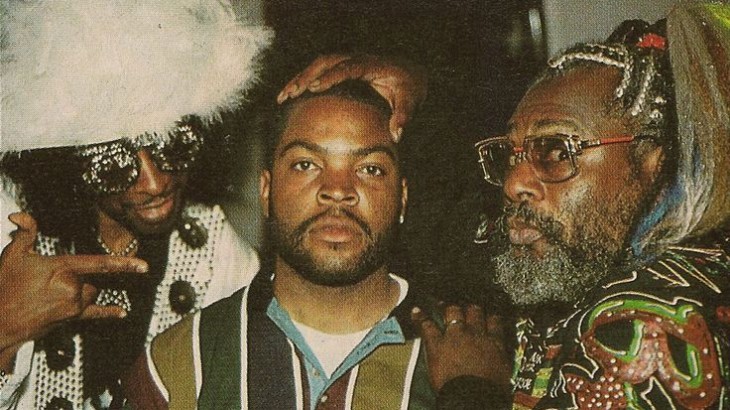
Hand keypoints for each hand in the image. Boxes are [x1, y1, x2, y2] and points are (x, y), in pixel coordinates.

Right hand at [0, 213, 147, 351]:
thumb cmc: (4, 288)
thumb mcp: (13, 254)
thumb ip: (25, 232)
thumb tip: (21, 215)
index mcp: (63, 270)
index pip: (100, 264)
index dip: (124, 264)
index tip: (143, 266)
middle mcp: (72, 289)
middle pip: (91, 278)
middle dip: (76, 275)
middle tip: (47, 280)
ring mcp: (73, 306)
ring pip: (91, 292)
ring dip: (82, 289)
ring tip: (50, 292)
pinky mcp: (71, 319)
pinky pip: (95, 315)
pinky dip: (109, 312)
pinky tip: (122, 312)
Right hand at [277, 54, 427, 141]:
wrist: (409, 73)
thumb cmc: (408, 88)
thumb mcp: (410, 101)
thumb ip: (403, 117)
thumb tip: (396, 134)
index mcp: (371, 65)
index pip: (347, 68)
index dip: (330, 77)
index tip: (314, 87)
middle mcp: (356, 58)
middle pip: (326, 61)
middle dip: (306, 76)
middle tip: (290, 94)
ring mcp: (347, 60)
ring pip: (318, 64)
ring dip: (299, 78)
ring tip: (283, 96)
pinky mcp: (341, 67)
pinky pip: (319, 70)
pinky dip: (303, 81)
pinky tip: (289, 96)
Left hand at [412, 304, 510, 391]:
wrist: (473, 396)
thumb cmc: (489, 390)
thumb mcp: (502, 372)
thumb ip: (498, 360)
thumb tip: (497, 362)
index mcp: (494, 344)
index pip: (494, 322)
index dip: (490, 315)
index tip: (488, 313)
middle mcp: (475, 334)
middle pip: (474, 311)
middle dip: (469, 307)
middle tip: (465, 304)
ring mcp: (455, 336)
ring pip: (452, 312)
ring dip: (447, 306)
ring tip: (443, 302)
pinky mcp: (437, 344)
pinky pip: (427, 325)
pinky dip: (420, 318)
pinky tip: (416, 312)